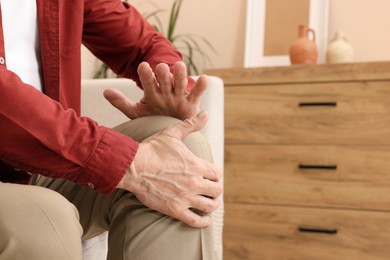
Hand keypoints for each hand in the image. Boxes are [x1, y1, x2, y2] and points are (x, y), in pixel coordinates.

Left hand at [104, 61, 207, 119]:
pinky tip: (204, 78)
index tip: (143, 67)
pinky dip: (201, 86)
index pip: (148, 81)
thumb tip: (105, 91)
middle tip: (160, 67)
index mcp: (152, 91)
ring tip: (179, 66)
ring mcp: (179, 96)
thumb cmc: (152, 120)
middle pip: (165, 79)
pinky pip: (197, 93)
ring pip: (180, 83)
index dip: (146, 74)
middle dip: (163, 74)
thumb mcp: (136, 113)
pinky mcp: (192, 103)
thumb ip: (121, 103)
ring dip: (180, 75)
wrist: (168, 133)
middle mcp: (166, 91)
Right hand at [117, 112, 222, 227]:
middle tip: (209, 189)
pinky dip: (203, 222)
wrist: (132, 167)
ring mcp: (186, 197)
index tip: (210, 175)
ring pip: (210, 205)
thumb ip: (191, 125)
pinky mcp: (175, 209)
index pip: (217, 173)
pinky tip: (206, 220)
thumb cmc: (152, 149)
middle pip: (217, 190)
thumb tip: (205, 114)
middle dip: (215, 189)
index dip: (215, 174)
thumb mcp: (172, 134)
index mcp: (196, 165)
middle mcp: (195, 182)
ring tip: (208, 202)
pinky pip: (196, 221)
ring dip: (211, 204)